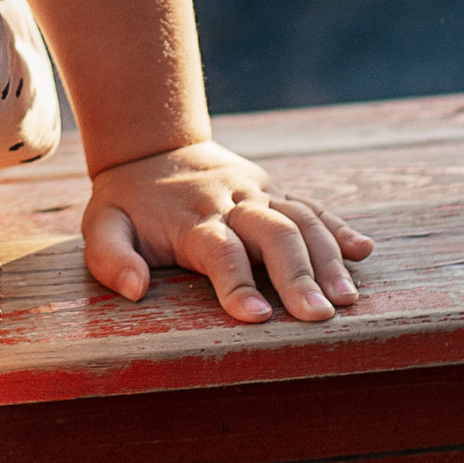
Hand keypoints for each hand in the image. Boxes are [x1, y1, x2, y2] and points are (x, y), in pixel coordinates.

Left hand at [82, 140, 371, 323]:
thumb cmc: (126, 200)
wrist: (152, 144)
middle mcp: (231, 204)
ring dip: (327, 258)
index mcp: (190, 219)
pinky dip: (338, 226)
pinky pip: (312, 204)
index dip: (237, 283)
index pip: (220, 251)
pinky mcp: (274, 190)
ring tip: (346, 299)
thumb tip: (134, 290)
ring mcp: (257, 194)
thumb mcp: (101, 224)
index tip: (257, 318)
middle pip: (273, 234)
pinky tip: (363, 251)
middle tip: (319, 316)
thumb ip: (110, 257)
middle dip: (297, 276)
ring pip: (301, 220)